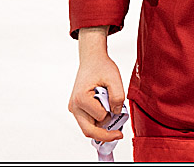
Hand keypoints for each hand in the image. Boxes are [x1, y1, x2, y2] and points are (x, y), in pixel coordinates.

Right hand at [69, 27, 126, 142]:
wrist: (92, 60)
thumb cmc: (101, 67)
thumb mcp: (114, 78)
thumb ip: (117, 97)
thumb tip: (116, 113)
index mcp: (81, 98)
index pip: (101, 117)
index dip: (112, 112)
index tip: (117, 103)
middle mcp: (74, 106)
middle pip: (89, 131)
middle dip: (106, 134)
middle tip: (119, 134)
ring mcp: (74, 108)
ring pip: (88, 129)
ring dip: (102, 127)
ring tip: (112, 114)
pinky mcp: (77, 109)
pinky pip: (88, 123)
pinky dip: (98, 122)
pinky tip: (106, 114)